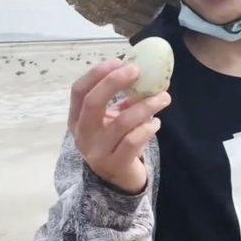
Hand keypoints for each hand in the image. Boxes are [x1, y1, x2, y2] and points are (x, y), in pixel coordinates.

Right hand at [68, 58, 170, 193]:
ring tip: (163, 98)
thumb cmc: (116, 142)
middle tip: (138, 71)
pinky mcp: (115, 165)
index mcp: (77, 119)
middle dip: (114, 82)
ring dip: (145, 106)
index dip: (96, 73)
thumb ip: (123, 99)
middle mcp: (83, 135)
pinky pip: (133, 141)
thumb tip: (147, 73)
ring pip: (120, 122)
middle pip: (93, 102)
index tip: (118, 61)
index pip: (78, 91)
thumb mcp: (112, 120)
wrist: (118, 179)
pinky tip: (156, 122)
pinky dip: (147, 128)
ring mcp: (97, 152)